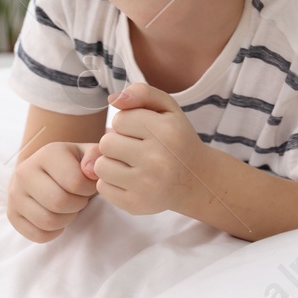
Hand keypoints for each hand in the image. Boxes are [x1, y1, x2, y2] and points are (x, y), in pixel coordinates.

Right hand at [7, 141, 100, 242]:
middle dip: (78, 204)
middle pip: (59, 203)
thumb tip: (91, 171)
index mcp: (47, 153)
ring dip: (67, 219)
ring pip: (48, 221)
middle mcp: (25, 172)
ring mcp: (14, 194)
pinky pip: (37, 235)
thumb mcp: (87, 154)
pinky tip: (58, 218)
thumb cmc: (72, 164)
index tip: (89, 185)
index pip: (75, 182)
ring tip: (69, 207)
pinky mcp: (12, 214)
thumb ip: (96, 156)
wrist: (43, 170)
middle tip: (80, 198)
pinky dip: (54, 232)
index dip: (89, 188)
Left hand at [91, 83, 208, 216]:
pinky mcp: (135, 204)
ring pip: (101, 166)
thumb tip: (112, 99)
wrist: (196, 180)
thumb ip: (143, 93)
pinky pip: (102, 188)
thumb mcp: (168, 109)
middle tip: (136, 149)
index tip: (143, 131)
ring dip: (111, 163)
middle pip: (106, 142)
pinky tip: (130, 180)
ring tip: (131, 164)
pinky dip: (112, 183)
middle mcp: (157, 159)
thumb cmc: (177, 139)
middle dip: (117, 144)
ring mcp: (146, 185)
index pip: (119, 119)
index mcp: (166, 131)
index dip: (128, 123)